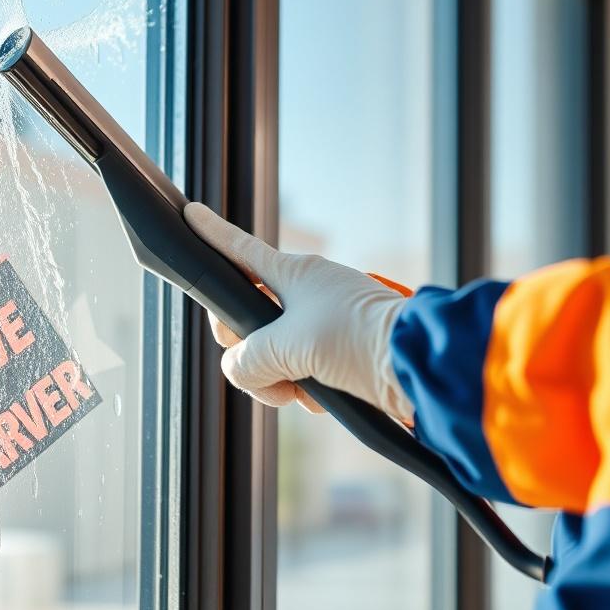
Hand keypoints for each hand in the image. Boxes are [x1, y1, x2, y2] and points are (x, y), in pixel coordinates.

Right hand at [184, 202, 414, 420]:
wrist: (418, 367)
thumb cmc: (355, 339)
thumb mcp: (287, 347)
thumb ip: (248, 359)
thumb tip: (241, 371)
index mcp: (293, 275)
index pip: (241, 251)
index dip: (213, 235)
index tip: (191, 213)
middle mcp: (307, 294)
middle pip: (250, 320)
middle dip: (249, 353)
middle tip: (260, 370)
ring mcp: (324, 324)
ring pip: (275, 353)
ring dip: (280, 379)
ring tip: (301, 390)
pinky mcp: (342, 353)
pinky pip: (304, 372)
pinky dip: (307, 388)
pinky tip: (323, 397)